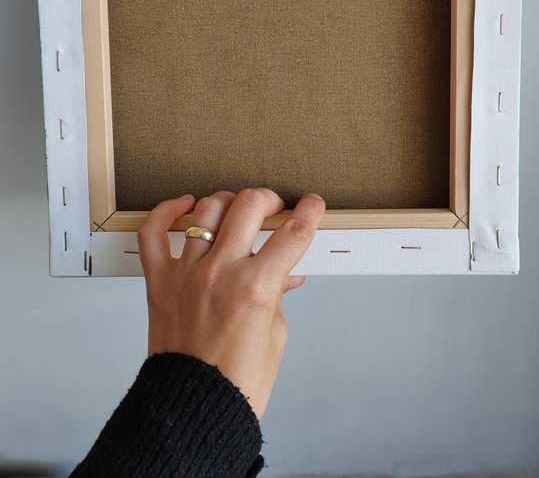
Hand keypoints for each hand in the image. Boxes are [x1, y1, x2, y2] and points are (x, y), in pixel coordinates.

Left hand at [137, 187, 324, 419]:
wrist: (194, 411)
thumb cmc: (238, 382)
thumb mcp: (275, 335)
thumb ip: (279, 293)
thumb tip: (287, 271)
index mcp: (256, 289)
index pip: (293, 234)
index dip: (310, 212)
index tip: (313, 205)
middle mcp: (220, 273)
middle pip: (250, 206)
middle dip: (270, 199)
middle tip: (276, 208)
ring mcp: (187, 274)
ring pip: (207, 210)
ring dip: (229, 203)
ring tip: (237, 211)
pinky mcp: (160, 282)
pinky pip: (153, 233)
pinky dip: (166, 211)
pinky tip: (184, 205)